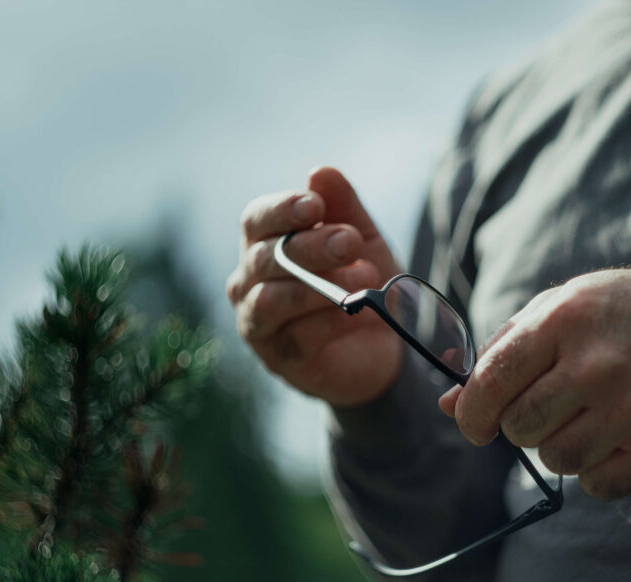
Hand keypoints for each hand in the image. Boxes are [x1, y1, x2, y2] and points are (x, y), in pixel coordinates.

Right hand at [227, 167, 402, 405]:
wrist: (382, 342)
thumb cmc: (361, 280)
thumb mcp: (361, 238)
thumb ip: (343, 208)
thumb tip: (320, 172)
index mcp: (263, 243)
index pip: (256, 220)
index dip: (282, 210)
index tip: (315, 206)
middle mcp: (248, 281)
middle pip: (266, 258)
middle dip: (310, 247)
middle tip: (350, 241)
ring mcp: (257, 323)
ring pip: (272, 300)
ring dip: (319, 287)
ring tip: (365, 278)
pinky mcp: (278, 358)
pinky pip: (297, 337)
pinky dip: (330, 322)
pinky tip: (360, 313)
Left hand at [439, 270, 630, 499]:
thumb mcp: (568, 308)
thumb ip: (505, 350)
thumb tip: (449, 405)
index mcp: (566, 318)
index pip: (491, 381)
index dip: (472, 412)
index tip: (474, 424)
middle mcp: (599, 365)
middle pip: (519, 428)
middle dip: (524, 425)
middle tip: (554, 408)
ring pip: (556, 461)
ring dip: (564, 447)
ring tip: (595, 417)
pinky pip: (597, 485)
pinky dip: (601, 469)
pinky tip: (625, 436)